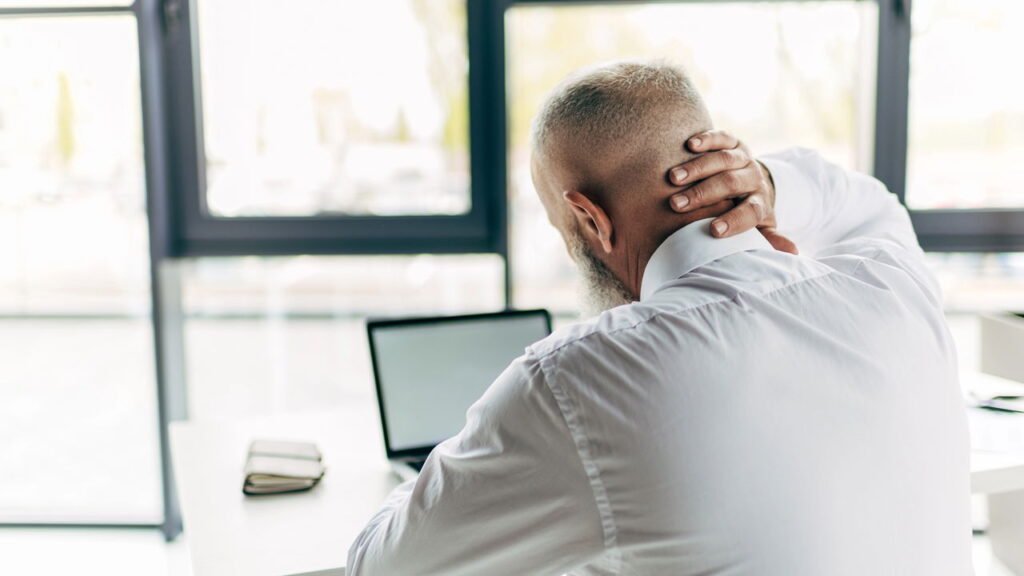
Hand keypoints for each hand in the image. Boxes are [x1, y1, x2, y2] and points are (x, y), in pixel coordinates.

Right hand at [666, 130, 796, 254]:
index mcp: (759, 202)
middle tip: (677, 204)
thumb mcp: (758, 226)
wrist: (750, 180)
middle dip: (703, 194)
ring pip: (724, 160)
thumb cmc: (745, 210)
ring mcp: (743, 158)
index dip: (734, 221)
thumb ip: (769, 238)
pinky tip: (689, 145)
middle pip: (731, 183)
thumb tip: (793, 253)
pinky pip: (722, 137)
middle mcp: (753, 178)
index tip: (713, 231)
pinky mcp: (733, 142)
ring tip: (673, 178)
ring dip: (697, 168)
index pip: (751, 212)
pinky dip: (707, 139)